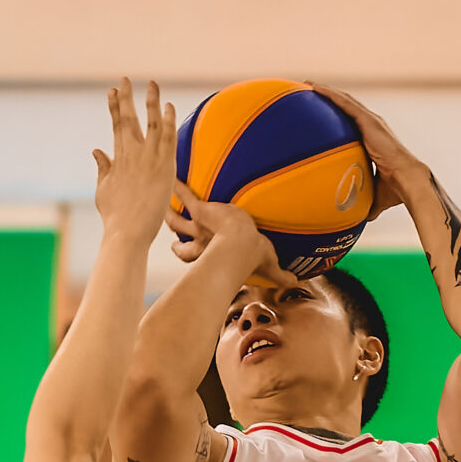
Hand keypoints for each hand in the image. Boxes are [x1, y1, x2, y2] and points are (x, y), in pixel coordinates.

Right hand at [92, 77, 175, 241]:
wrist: (128, 232)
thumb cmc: (115, 216)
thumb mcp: (104, 189)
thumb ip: (103, 167)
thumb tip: (97, 150)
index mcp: (118, 158)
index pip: (116, 126)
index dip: (114, 106)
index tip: (112, 90)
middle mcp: (132, 154)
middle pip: (129, 119)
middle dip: (126, 97)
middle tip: (125, 79)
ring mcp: (148, 159)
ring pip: (151, 123)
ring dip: (151, 101)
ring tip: (152, 83)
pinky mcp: (164, 167)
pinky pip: (168, 138)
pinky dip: (168, 120)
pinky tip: (168, 105)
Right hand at [166, 184, 289, 288]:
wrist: (240, 243)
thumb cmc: (253, 257)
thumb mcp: (270, 265)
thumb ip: (281, 276)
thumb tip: (297, 284)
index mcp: (211, 253)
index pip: (189, 255)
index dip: (182, 252)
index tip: (177, 248)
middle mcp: (200, 240)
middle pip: (179, 237)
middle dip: (174, 230)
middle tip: (167, 220)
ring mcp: (198, 225)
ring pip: (175, 219)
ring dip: (169, 211)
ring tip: (162, 200)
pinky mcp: (201, 210)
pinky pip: (186, 195)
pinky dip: (177, 186)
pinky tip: (170, 177)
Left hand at [315, 85, 423, 218]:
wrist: (409, 182)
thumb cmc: (395, 190)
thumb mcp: (374, 194)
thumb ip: (364, 200)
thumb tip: (356, 218)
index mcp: (374, 138)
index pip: (354, 122)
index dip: (340, 113)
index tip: (324, 110)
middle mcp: (373, 126)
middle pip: (348, 106)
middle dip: (330, 97)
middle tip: (310, 91)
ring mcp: (372, 122)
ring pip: (345, 100)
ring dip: (327, 91)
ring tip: (308, 84)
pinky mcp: (369, 122)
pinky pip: (345, 104)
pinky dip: (330, 95)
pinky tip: (315, 88)